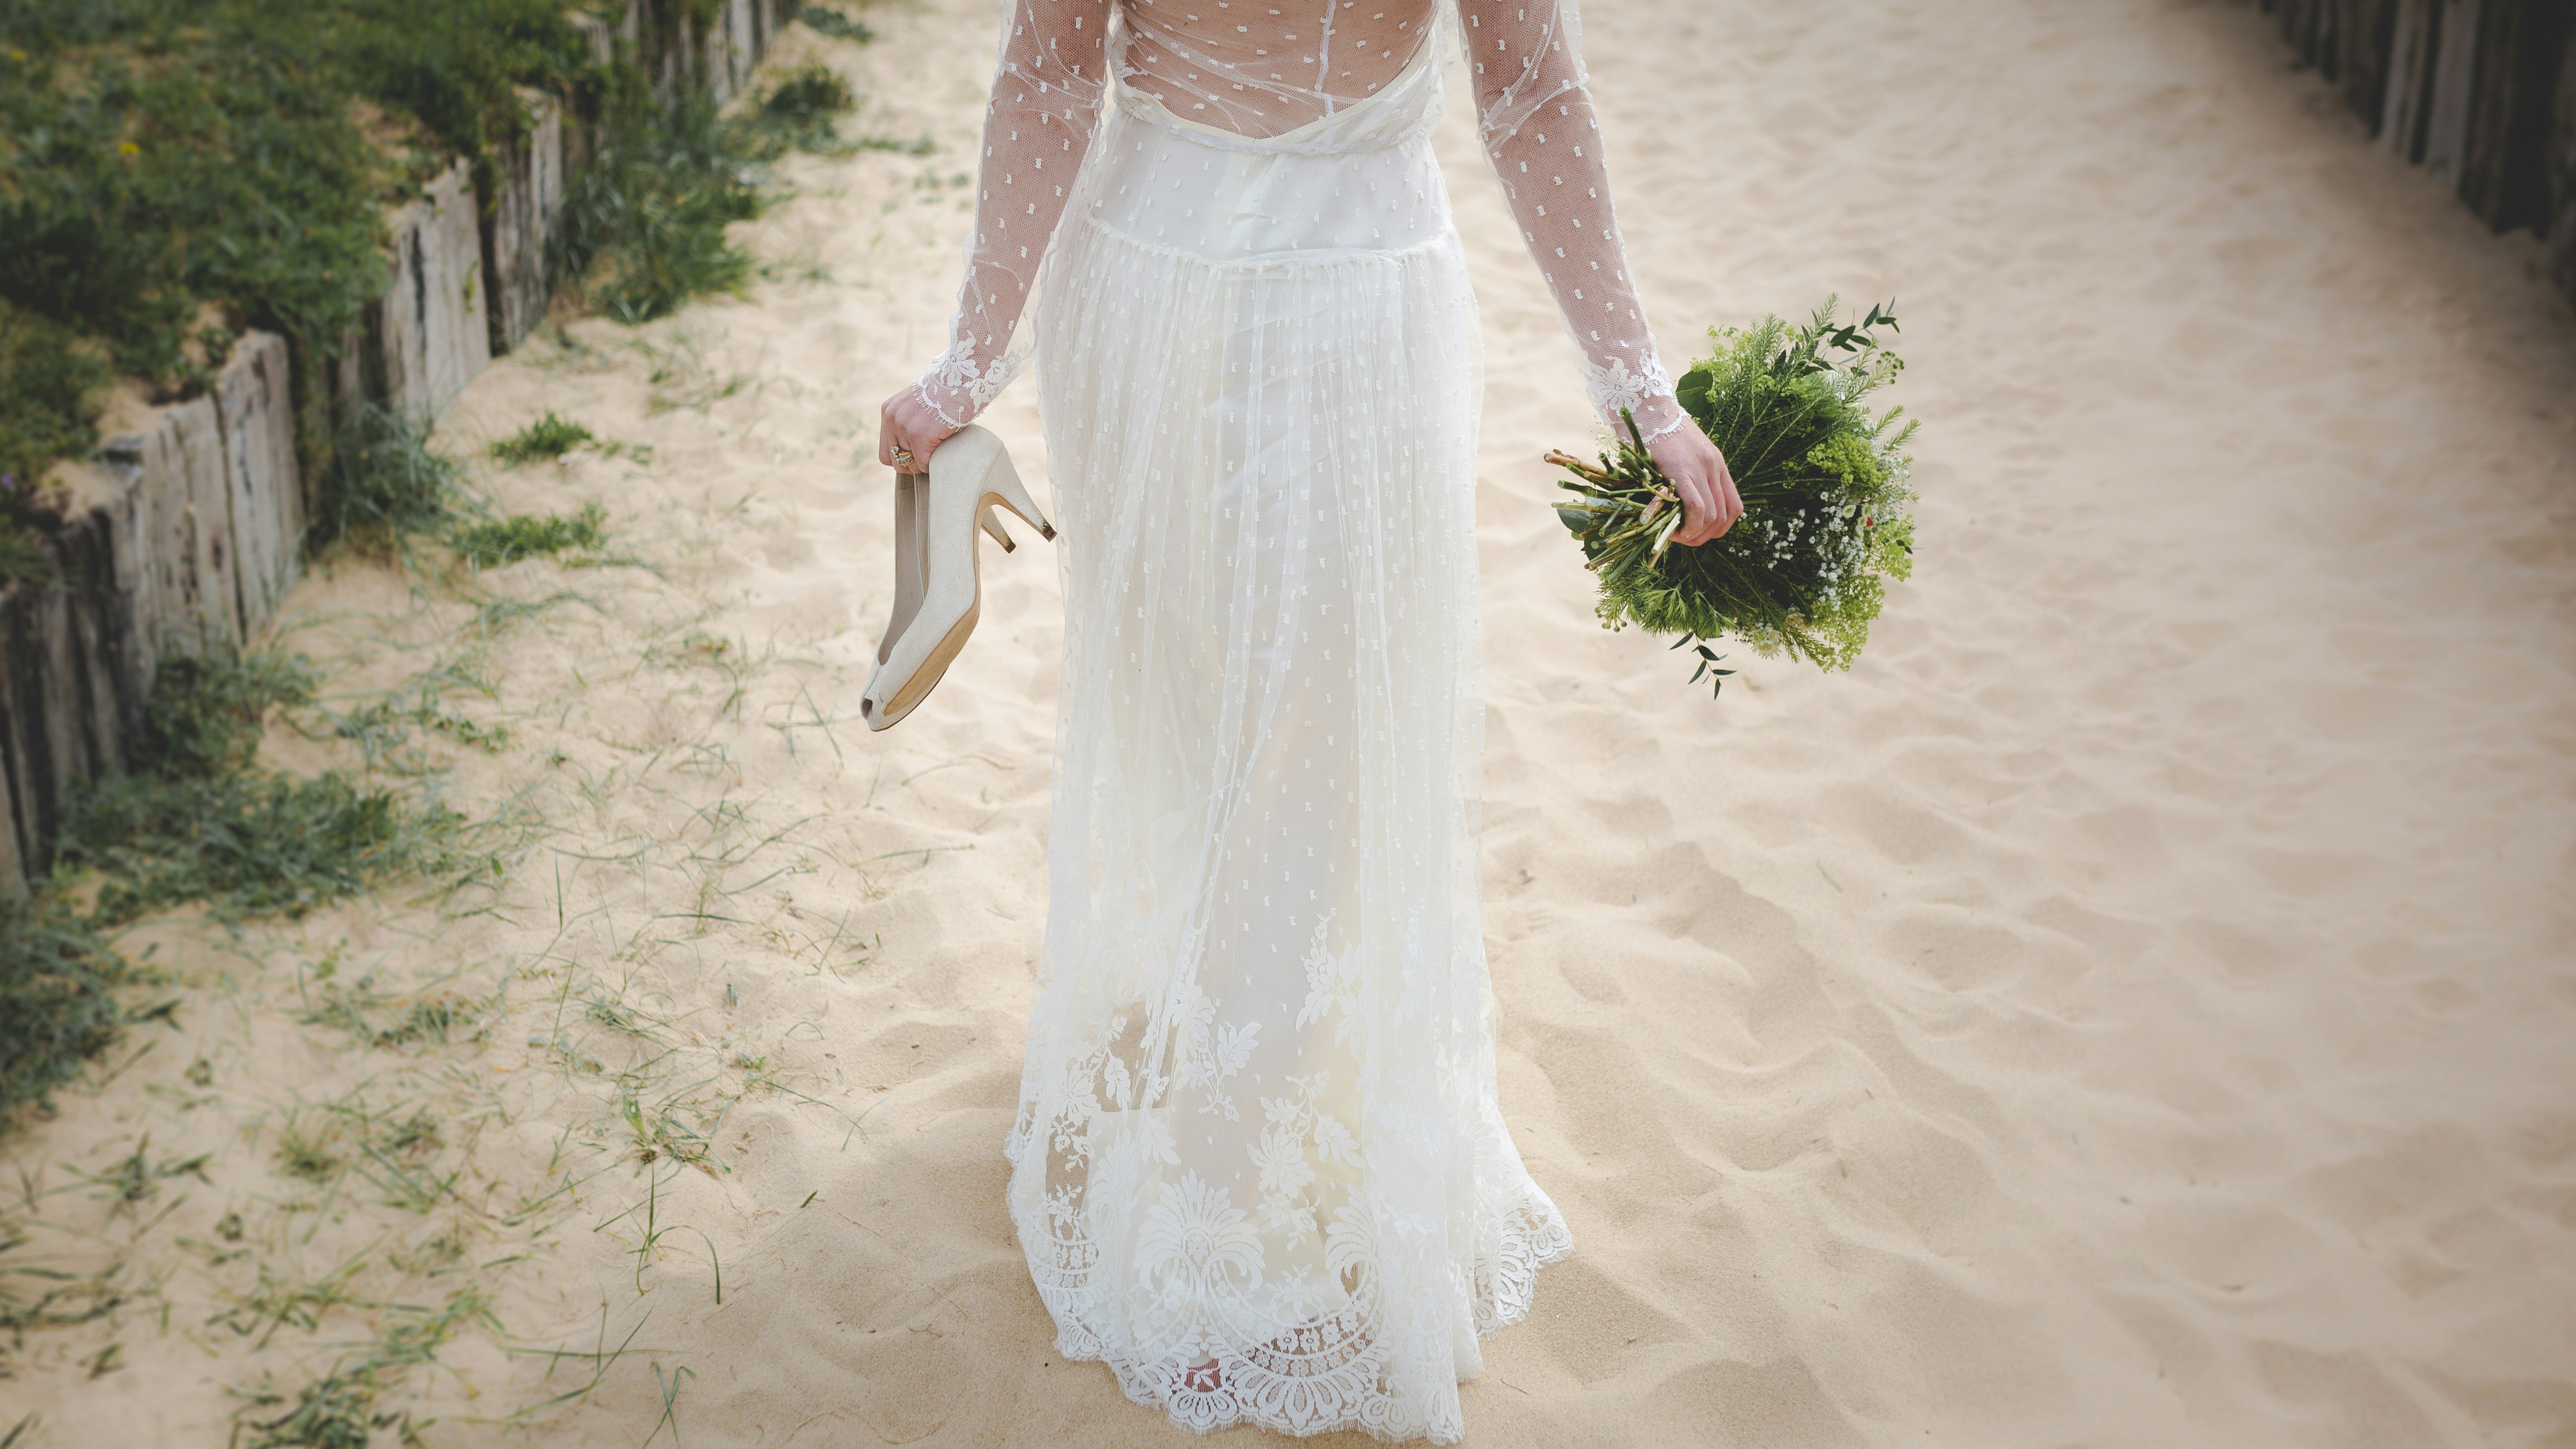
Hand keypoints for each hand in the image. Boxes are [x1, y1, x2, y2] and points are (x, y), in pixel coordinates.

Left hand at [878, 384, 959, 470]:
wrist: (961, 379)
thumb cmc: (947, 390)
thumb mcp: (918, 402)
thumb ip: (909, 419)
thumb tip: (913, 445)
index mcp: (888, 410)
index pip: (885, 450)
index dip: (901, 457)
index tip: (917, 455)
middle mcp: (892, 418)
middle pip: (893, 460)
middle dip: (910, 464)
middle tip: (928, 459)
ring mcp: (904, 427)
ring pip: (908, 464)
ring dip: (923, 464)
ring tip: (937, 454)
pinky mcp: (919, 436)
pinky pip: (923, 463)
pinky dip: (933, 465)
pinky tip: (942, 455)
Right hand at [1645, 422, 1741, 545]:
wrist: (1648, 409)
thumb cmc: (1659, 432)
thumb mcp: (1684, 454)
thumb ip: (1691, 475)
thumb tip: (1684, 505)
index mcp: (1717, 464)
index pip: (1734, 507)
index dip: (1720, 528)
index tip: (1701, 533)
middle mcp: (1713, 467)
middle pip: (1723, 515)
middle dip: (1705, 536)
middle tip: (1685, 539)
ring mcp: (1700, 469)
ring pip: (1712, 516)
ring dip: (1695, 534)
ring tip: (1676, 535)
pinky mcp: (1682, 471)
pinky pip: (1696, 507)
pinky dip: (1690, 525)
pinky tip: (1675, 530)